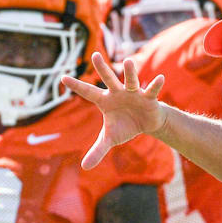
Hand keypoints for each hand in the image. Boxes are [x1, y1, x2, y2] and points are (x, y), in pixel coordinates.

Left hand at [61, 52, 165, 169]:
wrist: (146, 123)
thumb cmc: (125, 126)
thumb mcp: (110, 140)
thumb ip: (97, 151)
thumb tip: (84, 167)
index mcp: (105, 101)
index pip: (88, 92)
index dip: (76, 86)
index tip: (62, 78)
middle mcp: (118, 93)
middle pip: (109, 80)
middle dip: (102, 68)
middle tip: (95, 55)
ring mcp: (133, 93)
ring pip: (130, 81)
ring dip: (130, 73)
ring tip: (128, 62)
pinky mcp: (148, 98)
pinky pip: (151, 90)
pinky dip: (155, 85)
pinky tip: (159, 78)